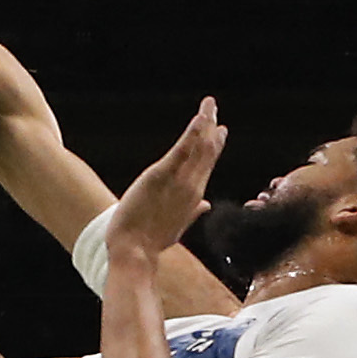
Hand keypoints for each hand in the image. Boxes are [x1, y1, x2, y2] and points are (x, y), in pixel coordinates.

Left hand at [105, 98, 223, 261]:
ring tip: (209, 105)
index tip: (221, 130)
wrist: (135, 251)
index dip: (215, 145)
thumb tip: (205, 204)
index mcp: (193, 197)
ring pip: (198, 148)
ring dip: (204, 124)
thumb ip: (192, 212)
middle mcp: (192, 187)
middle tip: (213, 107)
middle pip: (206, 152)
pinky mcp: (161, 176)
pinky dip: (193, 134)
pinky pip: (182, 151)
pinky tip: (199, 119)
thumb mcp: (176, 225)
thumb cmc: (151, 241)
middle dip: (211, 128)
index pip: (207, 165)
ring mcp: (179, 182)